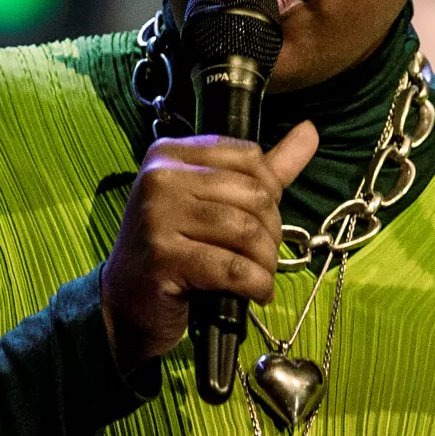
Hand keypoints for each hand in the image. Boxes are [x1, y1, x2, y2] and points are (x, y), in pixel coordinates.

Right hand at [99, 122, 319, 370]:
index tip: (261, 221)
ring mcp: (157, 215)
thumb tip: (310, 131)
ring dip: (265, 262)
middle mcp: (160, 176)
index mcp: (171, 152)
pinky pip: (231, 267)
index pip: (249, 156)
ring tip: (260, 277)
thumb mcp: (213, 202)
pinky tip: (255, 294)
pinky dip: (254, 284)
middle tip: (263, 257)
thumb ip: (264, 170)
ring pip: (246, 230)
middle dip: (271, 232)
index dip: (270, 193)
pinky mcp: (162, 257)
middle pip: (253, 193)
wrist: (125, 304)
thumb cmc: (174, 250)